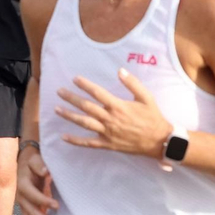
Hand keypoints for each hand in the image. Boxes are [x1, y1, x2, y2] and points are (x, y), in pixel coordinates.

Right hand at [15, 146, 60, 214]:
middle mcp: (20, 198)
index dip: (43, 201)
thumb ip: (39, 164)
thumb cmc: (31, 159)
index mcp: (22, 184)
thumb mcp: (34, 158)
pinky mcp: (27, 210)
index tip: (56, 206)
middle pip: (31, 213)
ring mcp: (23, 205)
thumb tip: (45, 171)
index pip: (32, 195)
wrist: (22, 162)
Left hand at [55, 70, 173, 158]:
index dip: (85, 85)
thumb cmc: (152, 117)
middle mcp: (110, 119)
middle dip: (71, 98)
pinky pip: (88, 143)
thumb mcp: (146, 97)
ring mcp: (107, 133)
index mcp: (118, 106)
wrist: (158, 141)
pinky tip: (63, 136)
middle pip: (86, 107)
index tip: (74, 79)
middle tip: (59, 92)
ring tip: (57, 109)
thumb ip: (133, 83)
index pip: (97, 93)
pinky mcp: (107, 144)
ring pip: (84, 123)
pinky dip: (75, 140)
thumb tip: (120, 70)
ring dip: (69, 116)